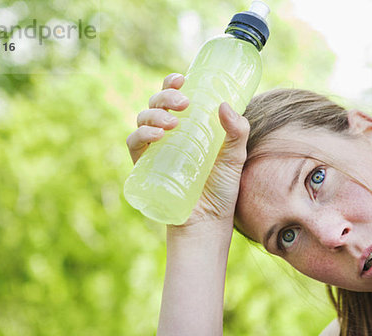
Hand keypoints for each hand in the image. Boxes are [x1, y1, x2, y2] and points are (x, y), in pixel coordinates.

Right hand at [127, 73, 250, 226]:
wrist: (208, 220)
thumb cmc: (222, 188)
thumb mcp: (235, 156)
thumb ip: (237, 132)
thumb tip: (225, 105)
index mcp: (189, 125)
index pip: (175, 96)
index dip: (173, 83)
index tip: (182, 79)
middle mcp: (169, 133)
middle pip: (157, 103)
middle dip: (165, 96)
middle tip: (183, 103)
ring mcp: (155, 149)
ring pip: (143, 118)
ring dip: (155, 114)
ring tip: (173, 124)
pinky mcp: (144, 166)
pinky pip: (134, 143)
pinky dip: (142, 134)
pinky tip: (157, 135)